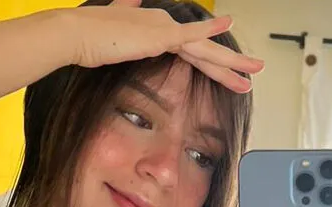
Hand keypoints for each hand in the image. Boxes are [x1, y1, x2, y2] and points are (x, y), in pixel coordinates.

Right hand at [60, 0, 263, 92]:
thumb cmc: (91, 40)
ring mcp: (164, 29)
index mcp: (158, 29)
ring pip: (205, 49)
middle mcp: (165, 26)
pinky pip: (190, 33)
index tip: (229, 74)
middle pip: (205, 51)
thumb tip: (130, 0)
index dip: (212, 62)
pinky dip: (209, 30)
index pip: (192, 49)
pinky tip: (228, 24)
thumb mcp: (114, 29)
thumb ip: (125, 12)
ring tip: (254, 71)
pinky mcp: (159, 35)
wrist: (76, 35)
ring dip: (231, 62)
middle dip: (230, 65)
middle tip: (254, 73)